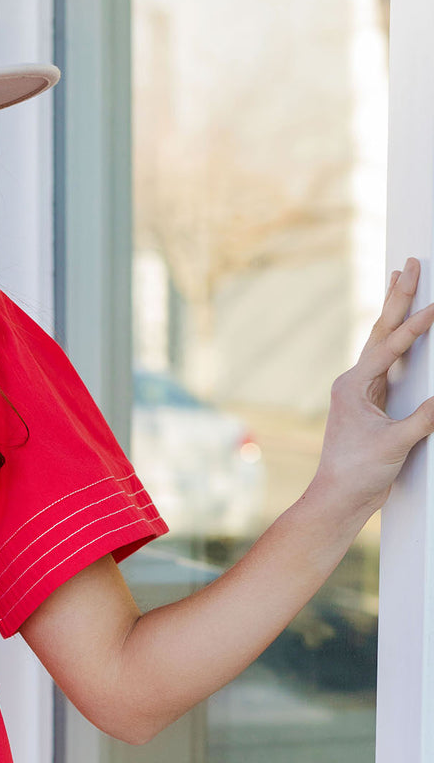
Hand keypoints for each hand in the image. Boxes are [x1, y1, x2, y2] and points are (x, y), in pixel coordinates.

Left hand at [311, 256, 433, 518]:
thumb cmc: (358, 473)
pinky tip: (403, 329)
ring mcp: (360, 391)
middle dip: (398, 297)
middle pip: (381, 331)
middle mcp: (353, 383)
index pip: (390, 347)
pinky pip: (388, 362)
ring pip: (382, 342)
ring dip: (395, 311)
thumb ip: (424, 418)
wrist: (338, 498)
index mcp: (353, 387)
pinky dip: (399, 340)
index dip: (416, 325)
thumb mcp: (396, 444)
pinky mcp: (369, 403)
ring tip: (401, 280)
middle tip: (410, 263)